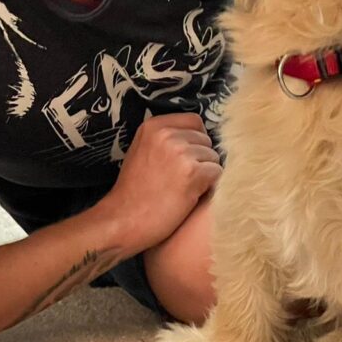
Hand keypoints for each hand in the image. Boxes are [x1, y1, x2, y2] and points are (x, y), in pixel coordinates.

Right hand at [100, 113, 221, 251]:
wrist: (124, 220)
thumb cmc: (135, 191)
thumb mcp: (143, 151)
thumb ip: (166, 138)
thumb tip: (199, 135)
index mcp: (154, 126)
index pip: (194, 120)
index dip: (195, 139)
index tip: (186, 157)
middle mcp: (167, 134)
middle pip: (206, 139)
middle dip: (201, 158)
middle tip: (183, 177)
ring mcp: (180, 152)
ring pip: (213, 156)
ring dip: (206, 173)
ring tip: (185, 187)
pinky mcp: (192, 173)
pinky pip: (217, 172)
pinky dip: (209, 186)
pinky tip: (191, 195)